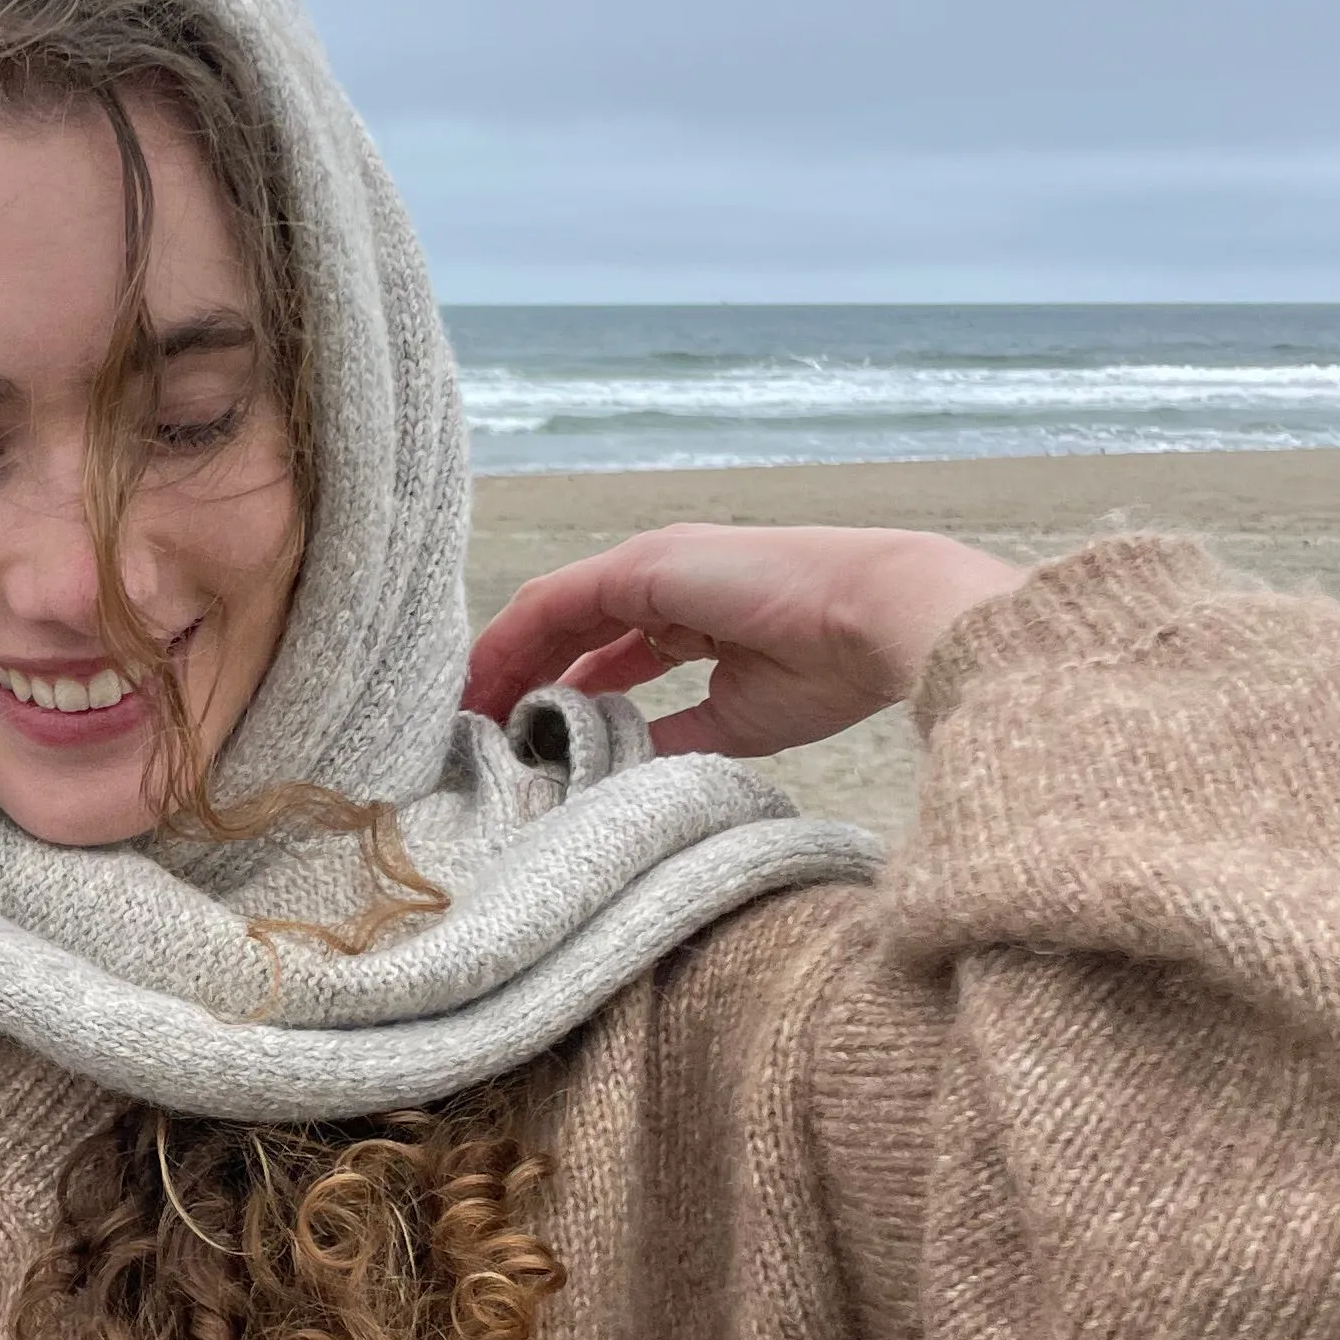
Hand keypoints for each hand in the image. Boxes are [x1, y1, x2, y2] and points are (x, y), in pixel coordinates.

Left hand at [462, 523, 1025, 756]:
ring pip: (548, 614)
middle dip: (512, 679)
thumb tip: (620, 773)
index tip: (517, 741)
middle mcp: (660, 581)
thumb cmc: (832, 670)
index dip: (553, 691)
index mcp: (689, 613)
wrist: (880, 620)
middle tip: (467, 735)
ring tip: (460, 718)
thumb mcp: (733, 721)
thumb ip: (673, 738)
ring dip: (500, 664)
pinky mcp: (641, 566)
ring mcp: (649, 566)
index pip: (599, 652)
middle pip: (562, 630)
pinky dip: (510, 644)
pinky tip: (480, 687)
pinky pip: (553, 605)